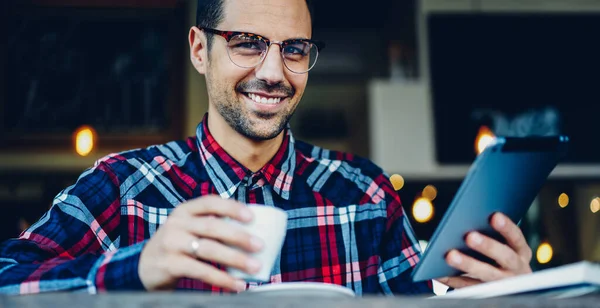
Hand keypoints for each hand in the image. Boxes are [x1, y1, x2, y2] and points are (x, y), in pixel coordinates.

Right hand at [138, 195, 262, 290]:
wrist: (144, 266)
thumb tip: (252, 231)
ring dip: (235, 259)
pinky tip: (237, 285)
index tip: (252, 217)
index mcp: (184, 210)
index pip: (210, 202)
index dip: (232, 207)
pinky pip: (201, 271)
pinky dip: (222, 279)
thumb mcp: (188, 228)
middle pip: (213, 226)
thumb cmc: (177, 245)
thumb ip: (209, 225)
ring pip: (209, 249)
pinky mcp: (170, 264)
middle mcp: (177, 223)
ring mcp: (171, 243)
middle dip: (239, 236)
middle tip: (260, 246)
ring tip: (255, 267)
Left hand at [437, 212, 532, 288]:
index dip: (507, 227)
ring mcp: (503, 283)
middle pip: (504, 256)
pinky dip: (454, 280)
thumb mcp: (504, 246)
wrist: (510, 286)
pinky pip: (470, 288)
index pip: (516, 237)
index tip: (494, 216)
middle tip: (469, 236)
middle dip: (487, 246)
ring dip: (468, 264)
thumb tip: (467, 217)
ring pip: (487, 274)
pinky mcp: (487, 293)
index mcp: (521, 251)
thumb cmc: (499, 256)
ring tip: (450, 255)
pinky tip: (440, 272)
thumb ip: (491, 233)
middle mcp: (517, 268)